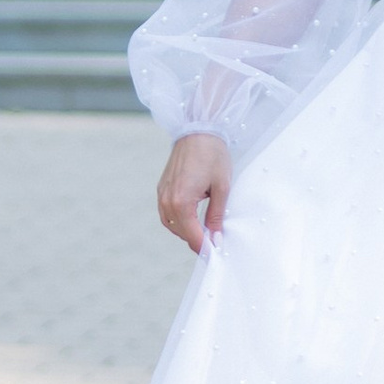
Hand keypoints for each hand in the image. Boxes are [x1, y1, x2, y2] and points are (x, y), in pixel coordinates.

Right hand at [157, 131, 232, 254]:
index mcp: (181, 202)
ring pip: (171, 225)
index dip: (205, 248)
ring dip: (186, 231)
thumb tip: (216, 238)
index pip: (192, 236)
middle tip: (214, 243)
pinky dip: (178, 220)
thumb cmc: (212, 155)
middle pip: (180, 233)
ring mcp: (162, 194)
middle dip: (196, 240)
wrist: (198, 129)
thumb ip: (216, 216)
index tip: (216, 254)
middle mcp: (167, 200)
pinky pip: (166, 213)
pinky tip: (191, 219)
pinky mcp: (161, 188)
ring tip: (204, 232)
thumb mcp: (222, 187)